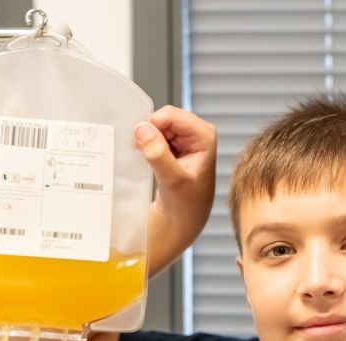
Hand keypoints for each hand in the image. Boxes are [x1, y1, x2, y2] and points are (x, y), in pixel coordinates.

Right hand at [134, 105, 216, 274]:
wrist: (183, 220)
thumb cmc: (186, 205)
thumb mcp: (172, 180)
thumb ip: (158, 154)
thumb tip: (143, 130)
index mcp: (204, 135)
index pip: (171, 115)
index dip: (152, 125)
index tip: (141, 144)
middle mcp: (197, 132)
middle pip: (163, 118)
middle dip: (149, 132)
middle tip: (144, 155)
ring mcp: (185, 139)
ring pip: (157, 126)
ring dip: (147, 140)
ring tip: (148, 161)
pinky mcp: (174, 146)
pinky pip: (155, 136)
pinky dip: (147, 145)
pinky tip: (148, 160)